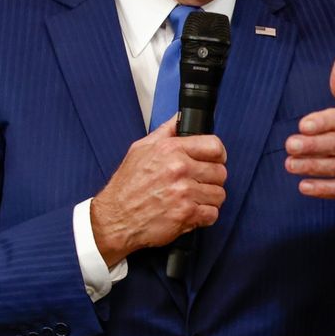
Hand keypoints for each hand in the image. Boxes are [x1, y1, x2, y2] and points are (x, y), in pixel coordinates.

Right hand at [90, 117, 226, 266]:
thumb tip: (181, 117)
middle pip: (220, 172)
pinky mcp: (186, 214)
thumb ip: (166, 131)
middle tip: (199, 184)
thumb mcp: (141, 149)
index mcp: (171, 149)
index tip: (214, 161)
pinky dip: (205, 216)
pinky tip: (192, 213)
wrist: (114, 218)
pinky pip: (213, 214)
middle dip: (212, 180)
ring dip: (209, 199)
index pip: (214, 146)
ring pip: (219, 194)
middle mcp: (179, 169)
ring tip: (194, 200)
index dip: (218, 155)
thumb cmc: (126, 186)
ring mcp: (184, 192)